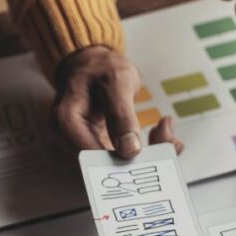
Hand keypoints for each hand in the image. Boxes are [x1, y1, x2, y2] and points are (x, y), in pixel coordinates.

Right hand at [53, 46, 182, 157]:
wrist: (94, 65)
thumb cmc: (100, 69)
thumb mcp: (116, 81)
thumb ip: (122, 115)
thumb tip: (129, 150)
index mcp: (67, 123)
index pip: (92, 158)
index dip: (122, 163)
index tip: (150, 155)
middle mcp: (70, 142)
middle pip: (104, 170)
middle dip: (140, 163)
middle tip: (168, 145)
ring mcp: (84, 148)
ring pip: (116, 170)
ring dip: (146, 159)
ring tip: (166, 136)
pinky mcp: (99, 151)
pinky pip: (121, 163)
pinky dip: (144, 154)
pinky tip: (158, 137)